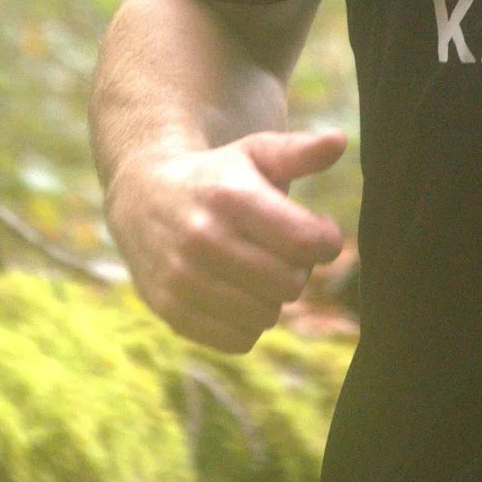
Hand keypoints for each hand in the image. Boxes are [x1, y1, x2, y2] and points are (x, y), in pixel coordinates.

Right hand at [105, 128, 346, 351]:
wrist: (142, 198)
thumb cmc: (215, 176)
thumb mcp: (254, 153)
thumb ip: (299, 151)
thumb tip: (339, 140)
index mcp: (232, 197)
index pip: (307, 242)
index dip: (326, 241)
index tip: (318, 232)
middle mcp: (204, 239)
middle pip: (291, 283)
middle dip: (297, 270)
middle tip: (281, 253)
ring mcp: (184, 278)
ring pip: (267, 315)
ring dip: (270, 297)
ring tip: (254, 270)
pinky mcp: (172, 310)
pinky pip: (240, 340)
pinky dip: (246, 323)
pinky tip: (234, 293)